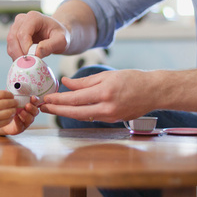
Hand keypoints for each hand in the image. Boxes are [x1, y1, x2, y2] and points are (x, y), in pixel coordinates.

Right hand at [0, 90, 18, 134]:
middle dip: (14, 103)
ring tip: (12, 111)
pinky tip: (8, 117)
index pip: (3, 93)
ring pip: (9, 112)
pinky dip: (10, 119)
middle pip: (8, 102)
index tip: (12, 96)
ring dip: (13, 111)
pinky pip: (6, 121)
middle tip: (15, 103)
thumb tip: (9, 96)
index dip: (10, 95)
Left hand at [0, 96, 40, 134]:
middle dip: (32, 108)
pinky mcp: (20, 128)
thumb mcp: (11, 100)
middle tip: (27, 105)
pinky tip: (15, 117)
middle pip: (35, 111)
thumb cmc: (8, 107)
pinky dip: (18, 121)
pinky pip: (21, 126)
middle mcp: (29, 113)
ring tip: (21, 112)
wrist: (0, 119)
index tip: (32, 97)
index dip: (35, 100)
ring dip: (26, 115)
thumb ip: (16, 95)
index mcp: (29, 105)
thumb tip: (16, 86)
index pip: (35, 102)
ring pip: (30, 119)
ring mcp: (25, 121)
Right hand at [7, 10, 69, 59]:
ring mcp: (16, 27)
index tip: (33, 58)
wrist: (56, 34)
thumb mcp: (61, 41)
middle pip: (13, 38)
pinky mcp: (14, 35)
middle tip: (29, 64)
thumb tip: (36, 53)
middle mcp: (22, 19)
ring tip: (28, 63)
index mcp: (34, 17)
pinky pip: (11, 47)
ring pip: (10, 43)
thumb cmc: (59, 35)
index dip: (25, 48)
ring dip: (17, 56)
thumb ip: (50, 46)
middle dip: (19, 53)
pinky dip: (16, 56)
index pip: (23, 33)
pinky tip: (26, 60)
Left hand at [39, 70, 155, 121]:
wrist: (154, 91)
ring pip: (82, 117)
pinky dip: (80, 114)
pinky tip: (70, 110)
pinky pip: (92, 117)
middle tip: (42, 108)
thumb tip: (66, 83)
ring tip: (52, 109)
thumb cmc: (132, 79)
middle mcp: (107, 107)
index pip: (75, 98)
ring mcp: (110, 116)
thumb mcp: (107, 75)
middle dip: (57, 110)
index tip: (45, 99)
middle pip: (75, 112)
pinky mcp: (113, 120)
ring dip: (66, 113)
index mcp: (104, 92)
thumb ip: (85, 81)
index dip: (58, 100)